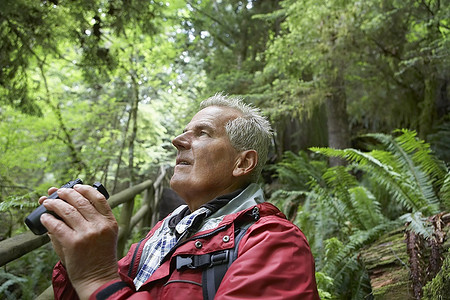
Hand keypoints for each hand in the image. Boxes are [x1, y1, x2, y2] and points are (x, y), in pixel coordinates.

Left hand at [40, 184, 119, 298]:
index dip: (86, 189)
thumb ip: (91, 220)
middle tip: (58, 192)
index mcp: (110, 222)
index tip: (76, 186)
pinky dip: (48, 219)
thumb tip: (68, 204)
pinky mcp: (73, 243)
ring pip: (68, 210)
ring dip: (55, 204)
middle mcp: (100, 225)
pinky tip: (44, 218)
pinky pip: (57, 225)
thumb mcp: (104, 236)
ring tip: (47, 203)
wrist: (98, 278)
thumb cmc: (99, 257)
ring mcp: (87, 234)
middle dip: (66, 193)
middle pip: (81, 201)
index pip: (99, 198)